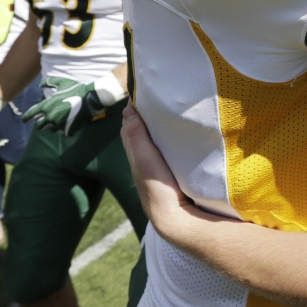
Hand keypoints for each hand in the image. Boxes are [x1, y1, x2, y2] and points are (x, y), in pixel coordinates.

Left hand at [22, 75, 114, 135]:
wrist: (89, 98)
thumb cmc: (75, 89)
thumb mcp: (61, 82)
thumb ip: (49, 82)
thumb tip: (40, 84)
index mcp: (46, 106)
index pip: (31, 114)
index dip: (26, 118)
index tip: (25, 120)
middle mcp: (50, 116)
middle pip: (40, 125)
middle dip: (42, 123)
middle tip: (46, 121)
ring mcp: (58, 124)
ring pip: (51, 130)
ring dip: (54, 126)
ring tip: (60, 122)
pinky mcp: (68, 129)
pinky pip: (63, 133)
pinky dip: (65, 130)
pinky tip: (69, 125)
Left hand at [120, 103, 197, 241]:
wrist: (173, 216)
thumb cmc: (157, 186)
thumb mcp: (144, 159)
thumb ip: (137, 136)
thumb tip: (127, 109)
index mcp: (135, 153)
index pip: (130, 124)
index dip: (135, 108)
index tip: (144, 89)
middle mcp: (144, 158)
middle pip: (141, 130)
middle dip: (146, 113)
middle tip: (158, 93)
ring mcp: (158, 164)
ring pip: (153, 139)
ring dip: (157, 124)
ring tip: (168, 107)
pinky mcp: (171, 170)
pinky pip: (166, 147)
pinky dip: (166, 136)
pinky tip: (178, 132)